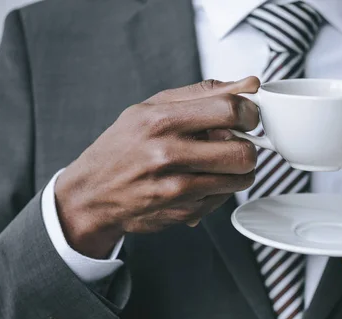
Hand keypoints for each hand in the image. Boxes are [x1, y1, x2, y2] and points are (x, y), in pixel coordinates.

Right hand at [55, 77, 260, 258]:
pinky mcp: (184, 212)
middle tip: (240, 144)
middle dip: (249, 147)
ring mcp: (177, 188)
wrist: (91, 195)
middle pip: (242, 152)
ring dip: (240, 171)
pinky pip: (224, 198)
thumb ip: (204, 94)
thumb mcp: (152, 108)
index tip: (249, 117)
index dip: (250, 113)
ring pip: (240, 179)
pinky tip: (202, 181)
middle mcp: (168, 155)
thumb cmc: (123, 147)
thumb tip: (250, 84)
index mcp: (160, 120)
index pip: (228, 110)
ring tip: (223, 164)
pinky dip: (221, 189)